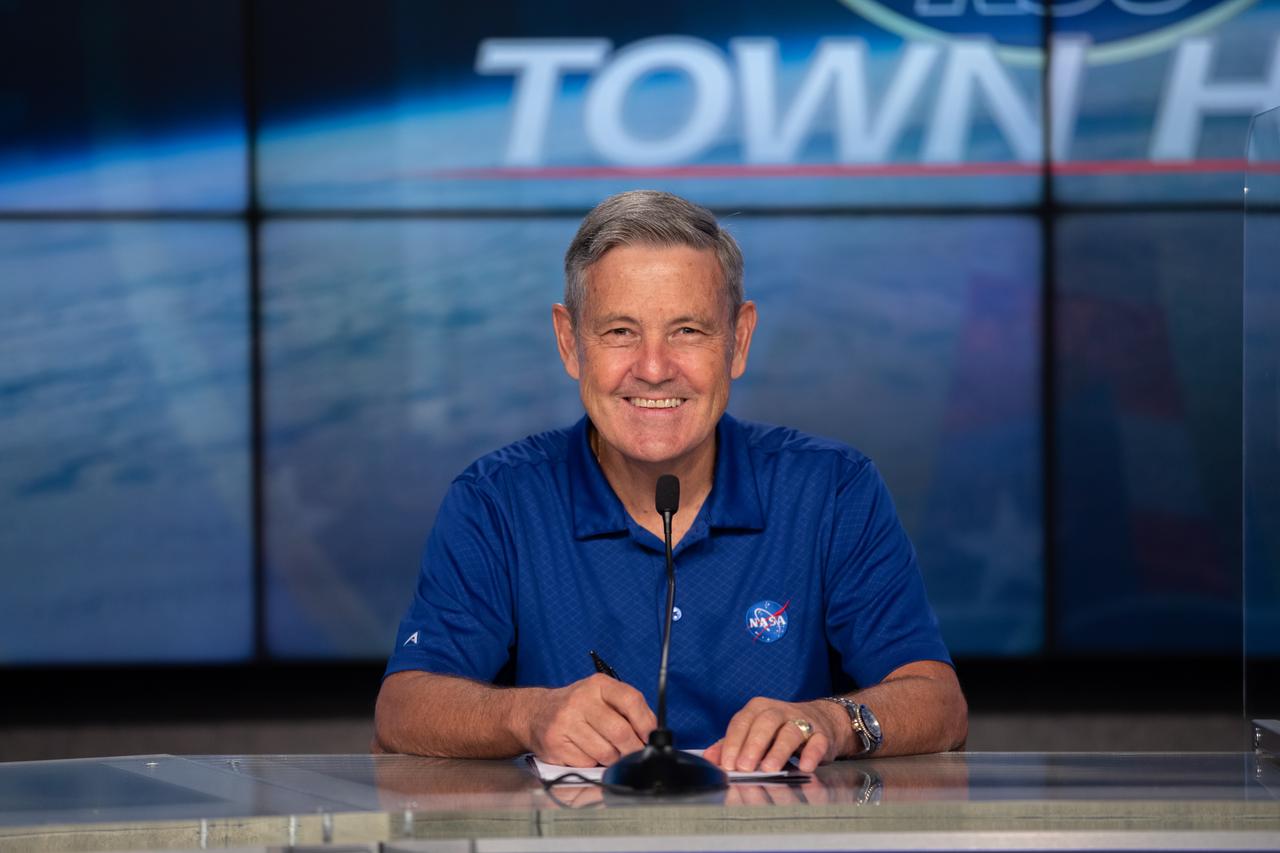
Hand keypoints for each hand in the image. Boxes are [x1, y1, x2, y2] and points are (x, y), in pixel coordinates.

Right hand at [523, 674, 656, 766]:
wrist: (536, 713)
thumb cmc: (578, 707)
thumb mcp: (602, 697)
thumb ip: (628, 710)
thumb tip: (652, 734)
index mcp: (598, 685)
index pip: (631, 700)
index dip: (646, 723)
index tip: (651, 737)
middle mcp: (580, 700)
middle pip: (620, 732)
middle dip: (632, 748)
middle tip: (634, 753)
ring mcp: (566, 722)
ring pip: (605, 752)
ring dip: (613, 758)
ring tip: (606, 750)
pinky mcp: (556, 743)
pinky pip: (587, 763)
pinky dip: (592, 763)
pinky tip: (586, 752)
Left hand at [704, 697, 845, 772]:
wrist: (821, 721)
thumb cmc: (779, 730)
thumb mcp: (754, 733)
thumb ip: (730, 744)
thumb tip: (709, 758)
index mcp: (758, 709)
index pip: (742, 722)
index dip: (733, 743)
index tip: (727, 764)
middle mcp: (780, 711)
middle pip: (765, 723)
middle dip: (753, 745)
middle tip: (744, 767)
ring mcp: (802, 722)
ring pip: (790, 732)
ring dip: (778, 751)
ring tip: (769, 769)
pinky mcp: (822, 735)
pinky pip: (817, 742)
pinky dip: (811, 754)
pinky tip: (805, 766)